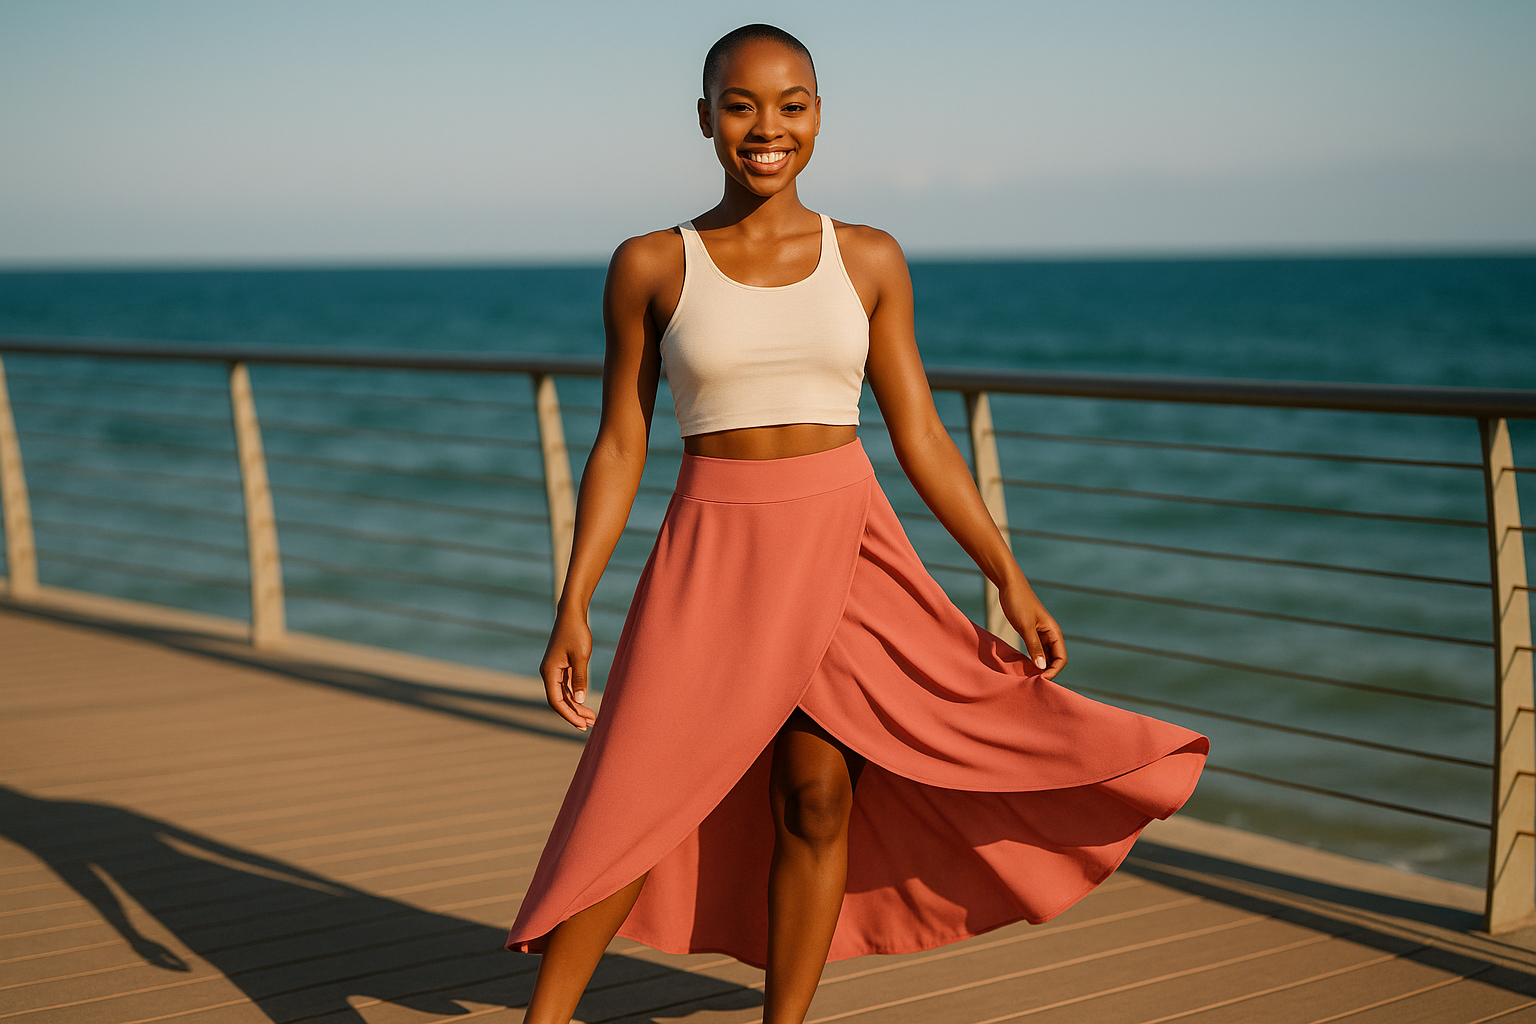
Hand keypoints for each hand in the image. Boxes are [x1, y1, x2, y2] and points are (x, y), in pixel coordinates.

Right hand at [541, 608, 597, 730]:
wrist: (572, 614)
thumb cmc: (576, 632)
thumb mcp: (581, 656)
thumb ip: (580, 679)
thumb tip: (579, 701)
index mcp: (549, 672)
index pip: (556, 701)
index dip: (569, 715)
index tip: (582, 724)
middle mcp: (549, 673)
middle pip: (559, 700)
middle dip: (574, 713)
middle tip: (591, 724)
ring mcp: (554, 670)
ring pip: (563, 695)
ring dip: (576, 706)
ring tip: (592, 717)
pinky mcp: (561, 666)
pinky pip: (566, 686)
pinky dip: (575, 695)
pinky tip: (585, 702)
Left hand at [999, 577, 1066, 680]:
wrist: (1009, 586)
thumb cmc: (1019, 603)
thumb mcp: (1026, 627)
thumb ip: (1034, 647)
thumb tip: (1042, 668)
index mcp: (1054, 632)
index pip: (1061, 658)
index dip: (1054, 671)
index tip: (1040, 680)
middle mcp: (1051, 635)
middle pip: (1055, 659)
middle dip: (1047, 671)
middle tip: (1033, 682)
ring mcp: (1041, 634)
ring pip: (1045, 656)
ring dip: (1040, 667)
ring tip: (1028, 677)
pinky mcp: (1032, 633)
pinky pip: (1036, 651)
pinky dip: (1033, 659)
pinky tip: (1024, 666)